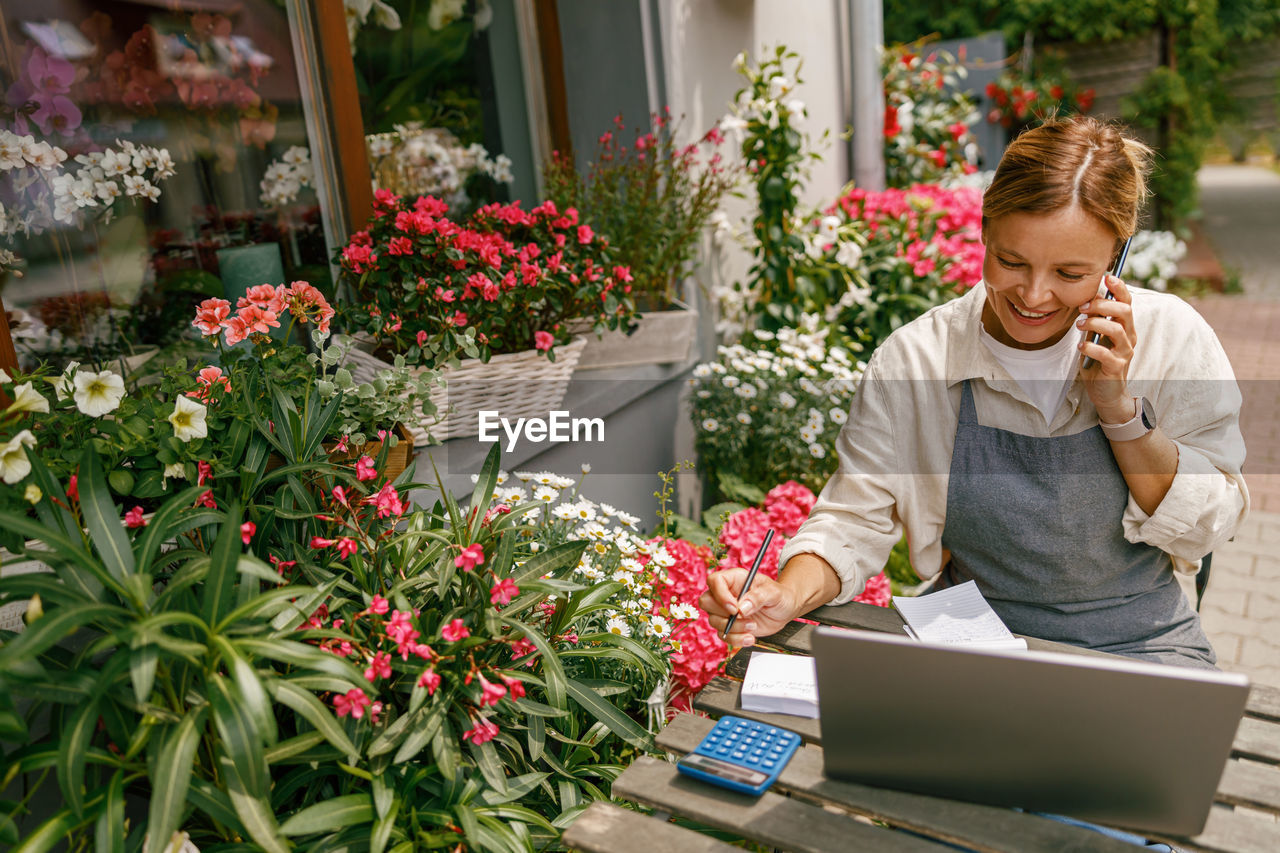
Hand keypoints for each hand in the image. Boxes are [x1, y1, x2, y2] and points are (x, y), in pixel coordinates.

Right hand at [700, 569, 799, 647]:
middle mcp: (726, 594)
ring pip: (714, 621)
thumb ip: (759, 597)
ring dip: (733, 628)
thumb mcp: (774, 592)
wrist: (785, 610)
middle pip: (706, 602)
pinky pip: (724, 635)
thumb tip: (742, 607)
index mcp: (734, 579)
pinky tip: (750, 637)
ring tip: (753, 626)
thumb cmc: (779, 595)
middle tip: (743, 617)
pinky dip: (737, 639)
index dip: (720, 595)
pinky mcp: (731, 626)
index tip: (735, 608)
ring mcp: (726, 611)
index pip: (714, 581)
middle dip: (723, 614)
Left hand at [1077, 274, 1136, 422]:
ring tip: (1079, 326)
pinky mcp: (1116, 367)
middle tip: (1082, 308)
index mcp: (1125, 326)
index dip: (1119, 289)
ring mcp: (1125, 352)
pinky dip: (1090, 347)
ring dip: (1094, 324)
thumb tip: (1086, 298)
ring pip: (1116, 329)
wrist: (1105, 392)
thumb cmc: (1098, 361)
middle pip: (1124, 312)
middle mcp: (1129, 336)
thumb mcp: (1096, 337)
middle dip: (1102, 305)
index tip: (1107, 277)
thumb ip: (1095, 320)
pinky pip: (1106, 353)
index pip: (1127, 302)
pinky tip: (1080, 346)